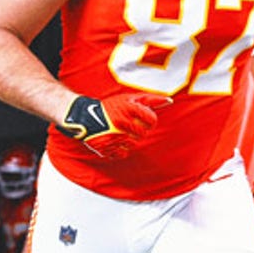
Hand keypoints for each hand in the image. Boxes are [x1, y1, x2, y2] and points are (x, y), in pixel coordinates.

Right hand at [57, 93, 172, 158]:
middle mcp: (122, 122)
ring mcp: (114, 136)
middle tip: (128, 126)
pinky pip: (123, 153)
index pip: (152, 120)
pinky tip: (114, 141)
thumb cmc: (111, 107)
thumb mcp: (129, 99)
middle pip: (143, 134)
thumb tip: (169, 101)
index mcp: (129, 108)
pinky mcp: (107, 147)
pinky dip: (120, 149)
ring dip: (130, 140)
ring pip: (134, 145)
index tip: (142, 119)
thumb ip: (150, 100)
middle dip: (139, 130)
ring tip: (120, 132)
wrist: (85, 117)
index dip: (149, 120)